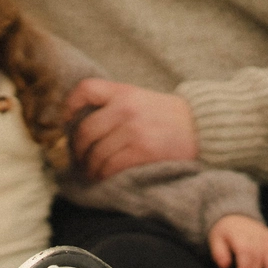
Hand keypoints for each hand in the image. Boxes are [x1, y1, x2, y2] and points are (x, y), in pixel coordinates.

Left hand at [66, 78, 198, 179]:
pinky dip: (104, 175)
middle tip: (79, 160)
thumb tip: (79, 124)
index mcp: (124, 92)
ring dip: (90, 168)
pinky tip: (105, 177)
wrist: (202, 127)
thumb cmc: (166, 117)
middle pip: (85, 131)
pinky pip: (111, 167)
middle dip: (77, 150)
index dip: (69, 107)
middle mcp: (126, 109)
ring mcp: (134, 130)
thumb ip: (113, 105)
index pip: (86, 90)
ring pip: (96, 153)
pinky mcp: (143, 151)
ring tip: (92, 172)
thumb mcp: (140, 99)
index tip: (65, 124)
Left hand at [208, 214, 267, 267]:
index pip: (243, 252)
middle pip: (257, 256)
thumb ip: (219, 253)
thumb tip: (224, 267)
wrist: (234, 215)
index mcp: (239, 236)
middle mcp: (254, 235)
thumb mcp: (215, 240)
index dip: (244, 267)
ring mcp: (264, 235)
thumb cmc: (223, 232)